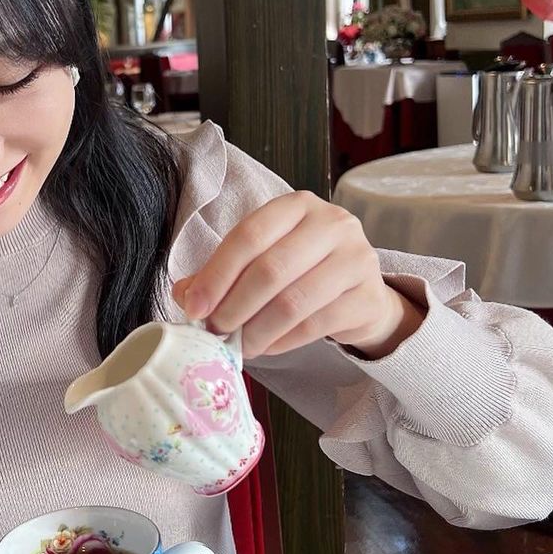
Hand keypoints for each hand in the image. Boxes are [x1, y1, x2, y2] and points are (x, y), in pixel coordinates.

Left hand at [173, 191, 424, 358]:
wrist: (359, 294)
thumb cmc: (302, 272)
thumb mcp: (262, 261)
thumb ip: (223, 274)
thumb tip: (184, 294)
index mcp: (297, 206)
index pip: (249, 235)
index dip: (216, 274)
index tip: (194, 307)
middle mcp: (331, 224)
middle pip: (270, 270)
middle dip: (233, 306)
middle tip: (214, 331)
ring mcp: (356, 258)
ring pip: (292, 302)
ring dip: (256, 330)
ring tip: (238, 345)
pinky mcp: (367, 296)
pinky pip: (314, 325)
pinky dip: (282, 341)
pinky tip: (266, 347)